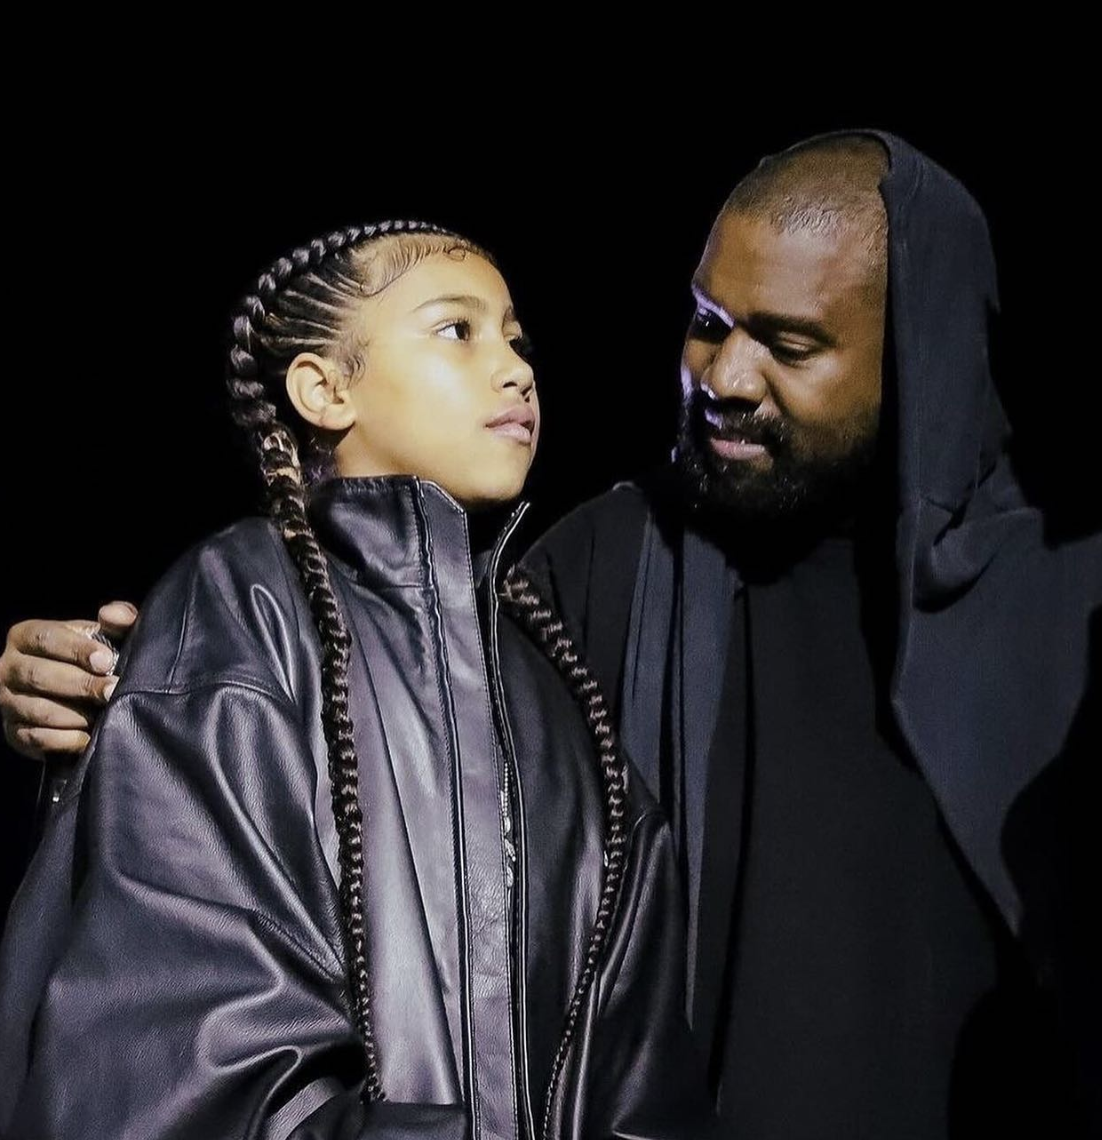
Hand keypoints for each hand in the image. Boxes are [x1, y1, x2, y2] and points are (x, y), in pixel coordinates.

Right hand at [1, 601, 138, 760]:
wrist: (77, 694)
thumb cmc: (92, 657)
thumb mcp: (104, 634)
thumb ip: (116, 619)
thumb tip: (113, 615)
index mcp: (25, 636)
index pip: (46, 638)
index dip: (77, 649)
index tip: (106, 660)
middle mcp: (8, 668)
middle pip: (38, 675)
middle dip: (80, 685)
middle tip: (111, 690)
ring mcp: (7, 702)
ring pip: (36, 709)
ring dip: (74, 715)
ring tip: (102, 715)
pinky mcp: (13, 732)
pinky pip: (35, 738)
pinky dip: (64, 740)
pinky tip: (88, 737)